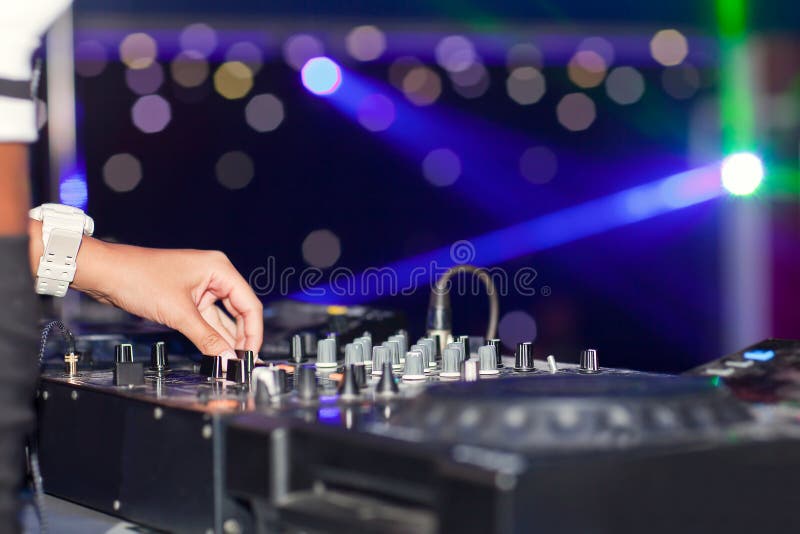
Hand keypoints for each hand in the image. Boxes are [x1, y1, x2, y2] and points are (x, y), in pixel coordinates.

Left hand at [36, 225, 264, 357]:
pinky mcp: (187, 299)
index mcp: (219, 269)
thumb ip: (207, 338)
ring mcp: (200, 288)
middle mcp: (214, 276)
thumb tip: (227, 358)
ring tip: (231, 362)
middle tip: (243, 362)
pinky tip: (216, 351)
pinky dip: (211, 336)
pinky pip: (206, 320)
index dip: (253, 332)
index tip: (251, 355)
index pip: (249, 305)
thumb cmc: (137, 277)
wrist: (105, 273)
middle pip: (240, 312)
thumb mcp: (178, 313)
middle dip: (242, 338)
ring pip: (223, 318)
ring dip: (226, 339)